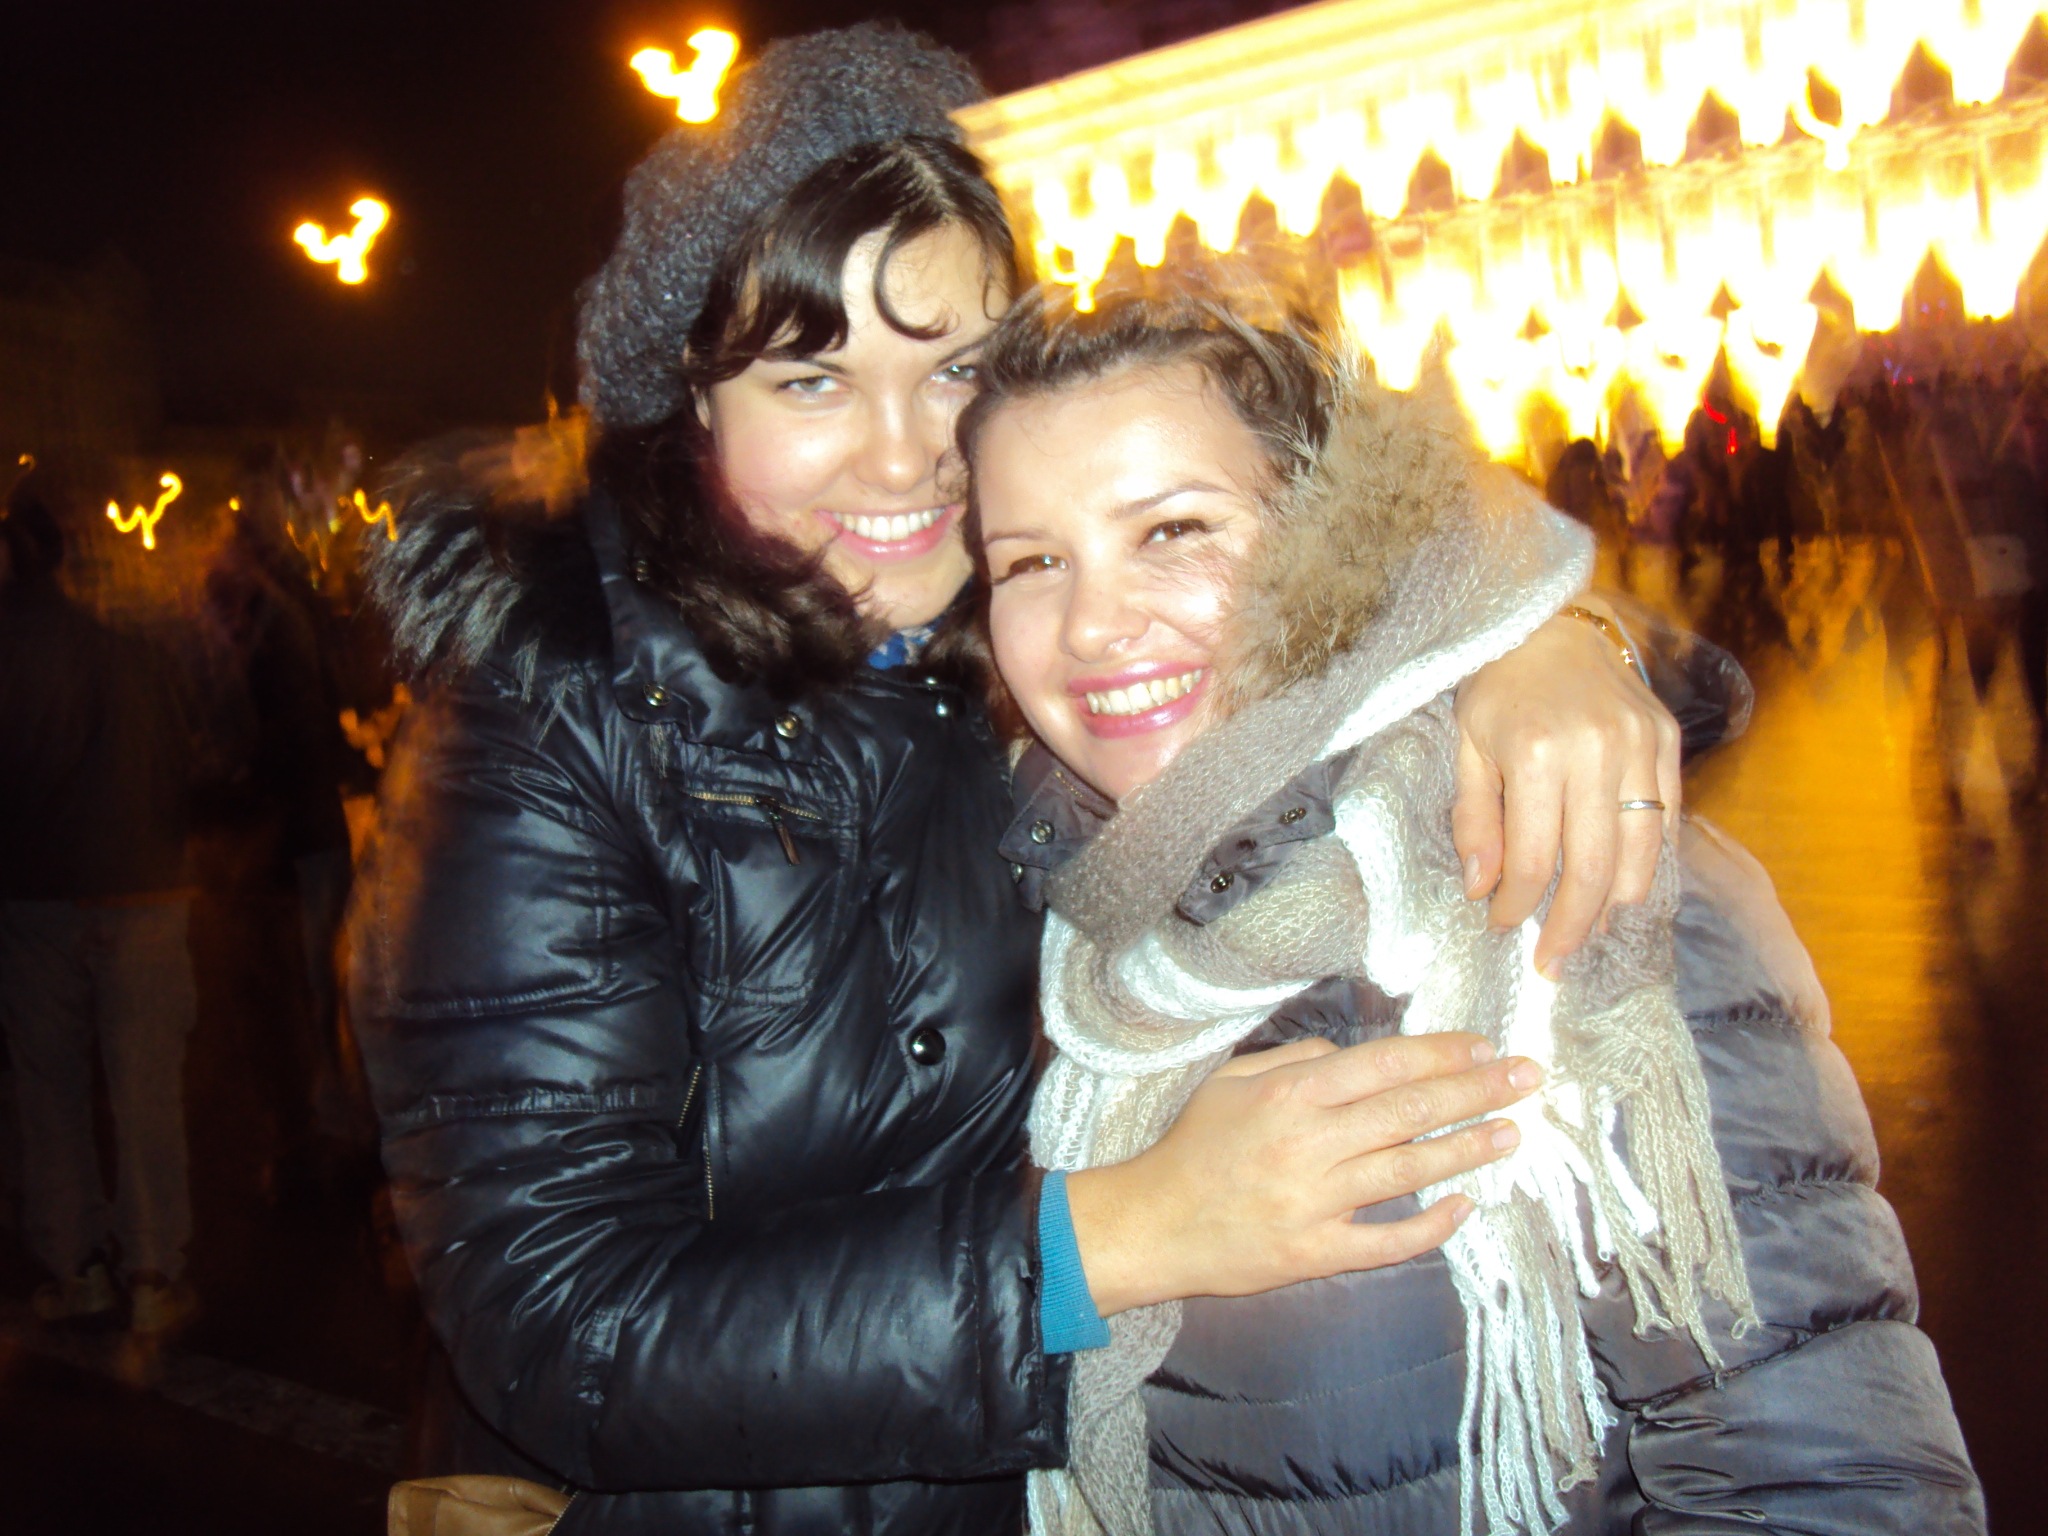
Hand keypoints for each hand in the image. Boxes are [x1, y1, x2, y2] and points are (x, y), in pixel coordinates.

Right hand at [1064, 1033, 1540, 1314]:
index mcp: (1290, 1094)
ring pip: (1409, 1169)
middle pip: (1410, 1111)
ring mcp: (1317, 1202)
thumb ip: (1293, 1060)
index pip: (1384, 1065)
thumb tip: (1350, 1056)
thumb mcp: (1229, 1081)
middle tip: (1526, 1078)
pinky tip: (1465, 1208)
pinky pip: (1387, 1241)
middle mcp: (1310, 1144)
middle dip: (1476, 1091)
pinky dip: (1430, 1227)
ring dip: (1467, 1149)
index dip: (1442, 1054)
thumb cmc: (1192, 1148)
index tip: (1485, 1047)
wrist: (1152, 1225)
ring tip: (1511, 1133)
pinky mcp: (1317, 1252)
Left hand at [1452, 601, 1680, 975]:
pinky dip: (1646, 862)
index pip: (1532, 859)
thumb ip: (1474, 819)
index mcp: (1536, 754)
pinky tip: (1619, 885)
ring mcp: (1642, 746)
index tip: (1504, 927)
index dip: (1519, 906)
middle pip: (1593, 870)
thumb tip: (1482, 890)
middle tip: (1554, 962)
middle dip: (1571, 927)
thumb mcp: (1467, 746)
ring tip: (1588, 929)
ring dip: (1613, 905)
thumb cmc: (1498, 685)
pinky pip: (1667, 821)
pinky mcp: (1669, 742)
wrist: (1552, 622)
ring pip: (1640, 855)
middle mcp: (1596, 752)